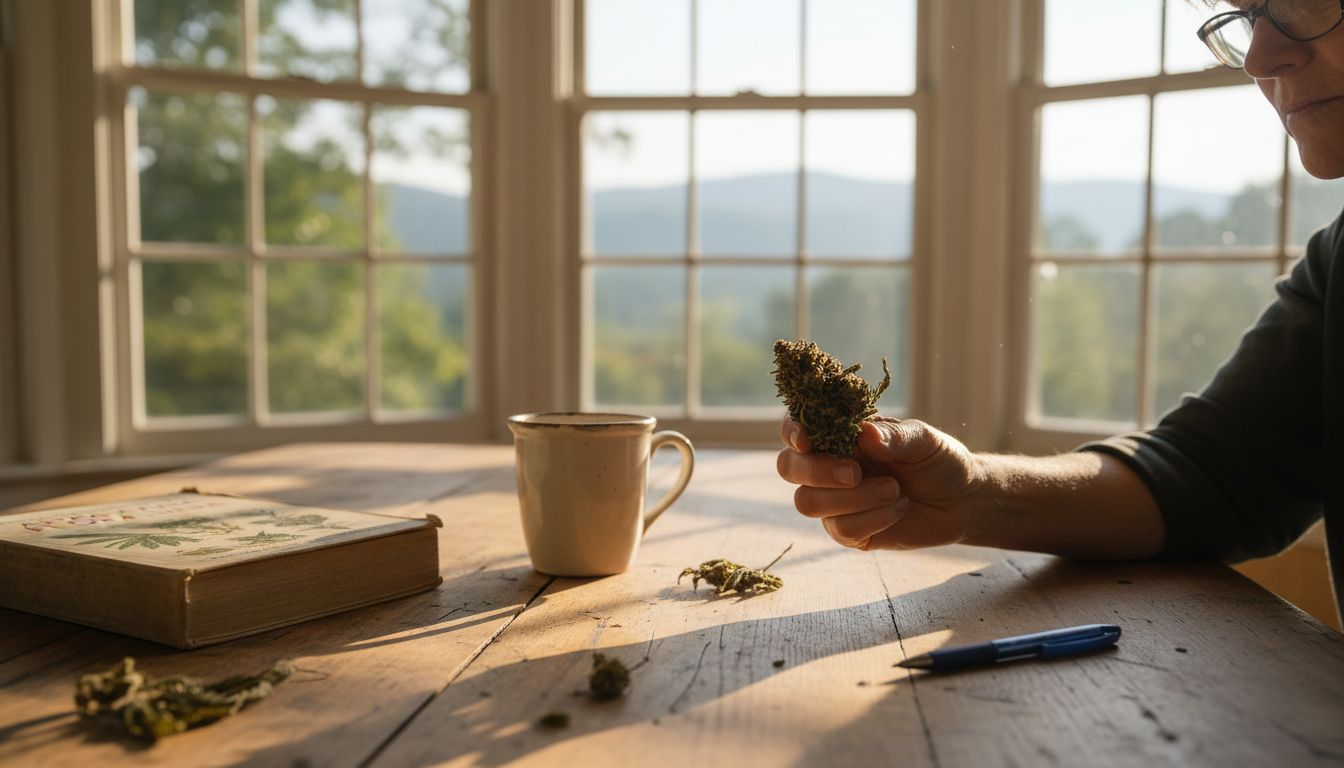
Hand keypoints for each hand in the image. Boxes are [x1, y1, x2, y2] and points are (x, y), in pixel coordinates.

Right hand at [776, 416, 986, 550]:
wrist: (961, 500)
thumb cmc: (937, 460)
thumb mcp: (923, 441)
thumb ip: (894, 437)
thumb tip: (865, 434)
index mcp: (839, 434)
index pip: (796, 427)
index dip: (792, 432)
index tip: (808, 441)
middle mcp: (827, 465)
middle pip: (788, 468)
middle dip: (817, 471)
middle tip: (855, 473)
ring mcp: (833, 501)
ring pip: (808, 503)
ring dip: (853, 499)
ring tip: (894, 491)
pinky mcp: (847, 531)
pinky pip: (840, 530)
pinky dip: (873, 519)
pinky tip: (899, 509)